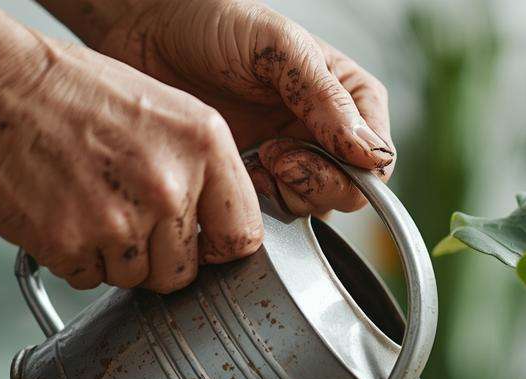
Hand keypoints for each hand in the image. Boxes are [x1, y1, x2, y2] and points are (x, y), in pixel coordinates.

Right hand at [0, 29, 260, 292]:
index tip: (200, 246)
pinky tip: (57, 211)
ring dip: (111, 257)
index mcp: (204, 144)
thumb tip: (218, 227)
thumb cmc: (65, 91)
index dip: (217, 248)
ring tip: (84, 202)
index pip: (242, 236)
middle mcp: (170, 184)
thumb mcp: (160, 111)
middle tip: (121, 216)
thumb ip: (197, 169)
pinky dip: (72, 257)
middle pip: (184, 270)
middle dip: (156, 257)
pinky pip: (87, 279)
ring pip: (135, 279)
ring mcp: (121, 218)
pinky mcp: (71, 243)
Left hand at [87, 0, 393, 217]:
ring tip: (253, 159)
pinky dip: (260, 204)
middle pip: (352, 191)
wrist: (147, 29)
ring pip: (317, 206)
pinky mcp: (257, 175)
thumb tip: (368, 153)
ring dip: (286, 193)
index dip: (347, 169)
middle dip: (314, 183)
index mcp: (349, 95)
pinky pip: (278, 211)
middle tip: (272, 157)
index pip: (378, 157)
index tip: (296, 148)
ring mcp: (294, 154)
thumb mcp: (277, 47)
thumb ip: (325, 98)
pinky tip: (239, 172)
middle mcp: (328, 130)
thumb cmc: (212, 20)